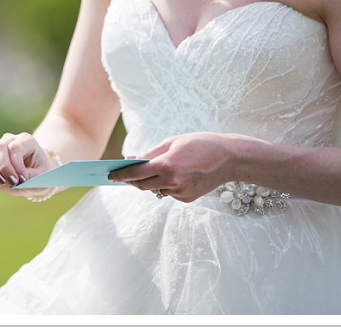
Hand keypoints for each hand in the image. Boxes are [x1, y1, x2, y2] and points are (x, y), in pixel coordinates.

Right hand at [0, 133, 59, 195]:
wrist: (37, 173)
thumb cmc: (41, 173)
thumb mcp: (42, 176)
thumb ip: (30, 177)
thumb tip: (13, 181)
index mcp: (25, 140)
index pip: (15, 147)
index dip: (17, 165)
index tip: (23, 179)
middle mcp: (9, 140)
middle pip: (0, 147)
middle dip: (5, 167)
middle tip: (14, 182)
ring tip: (2, 181)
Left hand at [108, 132, 242, 201]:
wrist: (230, 158)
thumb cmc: (200, 144)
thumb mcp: (172, 142)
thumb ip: (150, 154)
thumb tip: (130, 160)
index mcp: (166, 165)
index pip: (135, 174)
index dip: (120, 175)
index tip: (109, 175)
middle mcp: (172, 182)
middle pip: (142, 186)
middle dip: (130, 181)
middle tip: (122, 175)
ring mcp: (181, 192)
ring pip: (156, 189)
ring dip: (150, 182)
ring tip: (153, 170)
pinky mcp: (188, 198)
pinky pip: (169, 193)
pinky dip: (165, 185)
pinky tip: (175, 175)